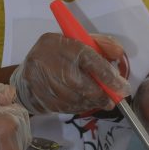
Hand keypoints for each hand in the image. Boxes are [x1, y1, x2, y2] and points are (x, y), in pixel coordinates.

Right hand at [10, 32, 131, 114]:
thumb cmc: (58, 56)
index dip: (106, 73)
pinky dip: (80, 107)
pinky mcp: (39, 98)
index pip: (86, 57)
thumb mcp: (79, 42)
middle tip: (114, 99)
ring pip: (74, 98)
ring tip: (102, 101)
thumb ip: (100, 45)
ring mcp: (40, 81)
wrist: (28, 74)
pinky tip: (86, 103)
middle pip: (80, 82)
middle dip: (101, 93)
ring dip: (92, 103)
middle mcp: (46, 60)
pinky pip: (66, 107)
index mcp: (58, 42)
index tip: (121, 85)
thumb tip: (118, 53)